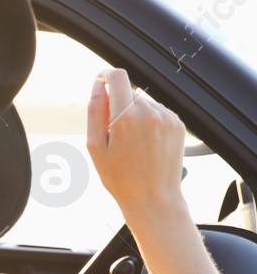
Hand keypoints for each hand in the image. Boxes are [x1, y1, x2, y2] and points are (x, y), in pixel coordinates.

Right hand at [87, 67, 215, 273]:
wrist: (154, 198)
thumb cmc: (120, 177)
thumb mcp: (95, 147)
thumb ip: (94, 111)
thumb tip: (97, 85)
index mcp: (126, 117)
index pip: (117, 76)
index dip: (105, 75)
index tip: (100, 81)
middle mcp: (150, 112)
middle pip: (129, 92)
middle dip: (117, 105)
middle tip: (112, 133)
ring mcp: (167, 117)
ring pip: (144, 102)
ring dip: (133, 114)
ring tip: (130, 143)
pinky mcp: (178, 124)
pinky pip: (158, 112)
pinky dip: (148, 121)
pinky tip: (144, 144)